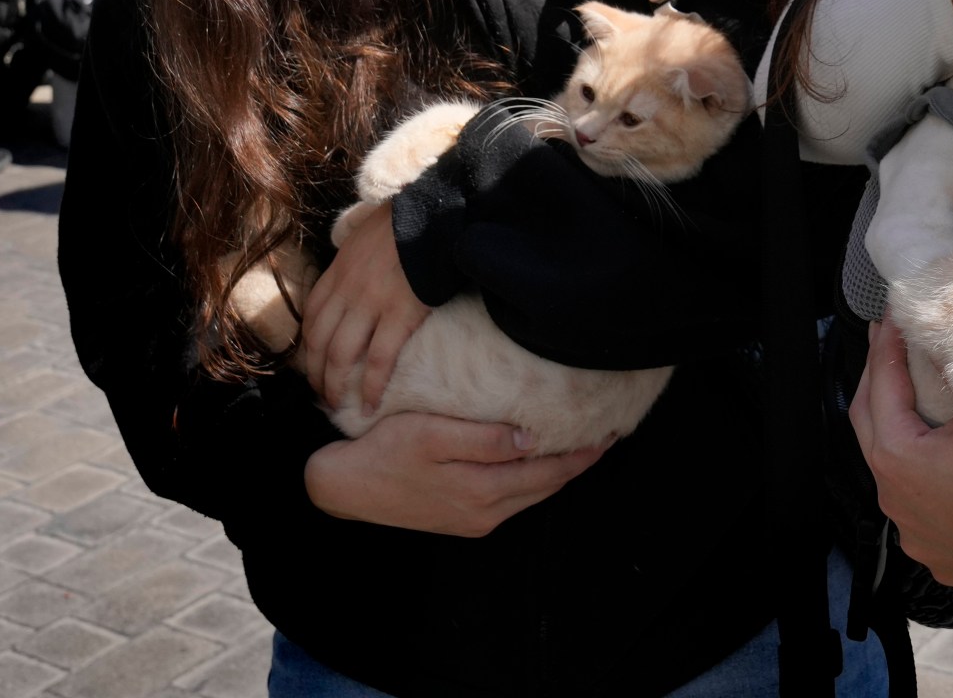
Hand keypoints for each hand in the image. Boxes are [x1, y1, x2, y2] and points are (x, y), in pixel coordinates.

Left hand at [299, 202, 430, 414]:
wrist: (433, 214)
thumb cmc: (404, 224)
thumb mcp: (363, 239)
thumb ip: (353, 264)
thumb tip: (353, 279)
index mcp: (336, 275)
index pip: (310, 321)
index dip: (308, 351)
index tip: (315, 368)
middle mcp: (346, 292)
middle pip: (319, 344)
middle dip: (317, 375)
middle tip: (324, 397)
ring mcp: (371, 304)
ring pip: (342, 356)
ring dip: (337, 386)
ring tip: (341, 406)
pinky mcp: (401, 314)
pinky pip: (380, 359)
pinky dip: (373, 385)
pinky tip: (372, 403)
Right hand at [304, 412, 610, 536]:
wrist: (343, 487)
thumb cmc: (385, 449)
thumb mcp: (432, 435)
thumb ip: (483, 439)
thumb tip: (530, 438)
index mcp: (481, 491)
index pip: (548, 472)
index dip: (582, 454)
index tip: (610, 432)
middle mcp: (484, 513)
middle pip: (546, 488)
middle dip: (578, 464)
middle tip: (607, 437)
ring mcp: (474, 520)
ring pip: (531, 496)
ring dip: (558, 474)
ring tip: (582, 449)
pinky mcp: (462, 520)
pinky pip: (511, 500)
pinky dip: (533, 482)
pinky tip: (538, 463)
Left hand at [849, 322, 952, 588]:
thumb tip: (939, 340)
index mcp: (899, 457)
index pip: (881, 386)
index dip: (885, 346)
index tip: (890, 316)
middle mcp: (891, 496)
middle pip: (868, 424)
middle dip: (877, 381)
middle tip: (885, 343)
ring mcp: (909, 529)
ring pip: (890, 471)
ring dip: (897, 433)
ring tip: (912, 400)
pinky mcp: (930, 550)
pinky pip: (916, 506)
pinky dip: (920, 479)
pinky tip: (940, 466)